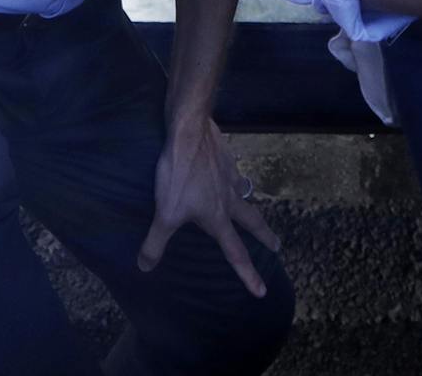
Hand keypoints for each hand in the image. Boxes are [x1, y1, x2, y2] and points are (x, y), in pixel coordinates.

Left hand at [137, 109, 280, 296]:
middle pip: (253, 221)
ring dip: (250, 202)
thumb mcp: (164, 212)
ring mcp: (230, 175)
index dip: (247, 274)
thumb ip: (155, 242)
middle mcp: (229, 198)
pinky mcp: (225, 156)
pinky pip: (234, 171)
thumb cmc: (179, 174)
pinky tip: (228, 172)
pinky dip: (235, 176)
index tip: (261, 291)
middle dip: (264, 236)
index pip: (235, 253)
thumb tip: (145, 267)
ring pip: (245, 193)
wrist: (189, 131)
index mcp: (217, 217)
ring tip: (250, 204)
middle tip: (276, 246)